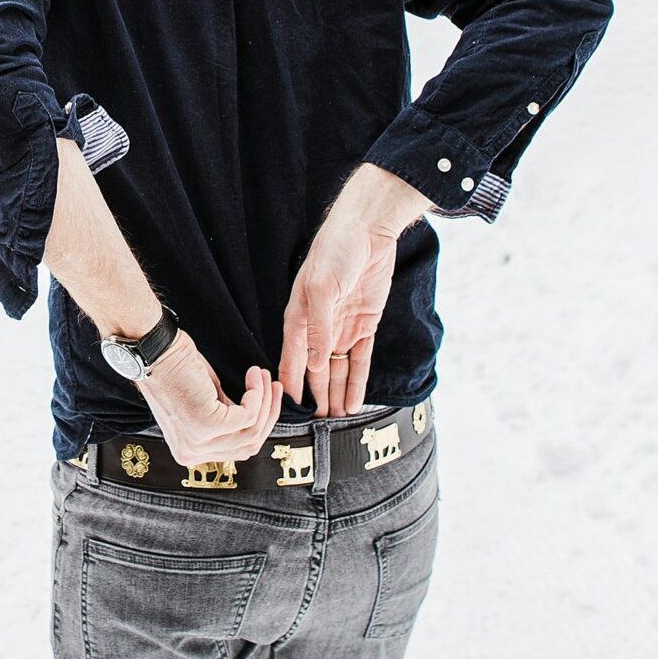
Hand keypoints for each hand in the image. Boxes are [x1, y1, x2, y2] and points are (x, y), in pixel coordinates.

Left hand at [139, 331, 282, 464]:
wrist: (154, 350)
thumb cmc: (175, 369)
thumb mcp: (205, 403)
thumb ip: (226, 419)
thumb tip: (255, 419)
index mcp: (189, 452)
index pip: (236, 451)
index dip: (258, 425)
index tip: (269, 399)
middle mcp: (191, 454)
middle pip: (248, 446)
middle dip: (268, 414)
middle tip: (274, 387)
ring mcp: (198, 442)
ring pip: (251, 431)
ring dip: (265, 401)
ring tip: (262, 376)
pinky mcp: (206, 424)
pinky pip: (248, 415)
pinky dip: (257, 394)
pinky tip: (253, 376)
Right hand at [279, 165, 432, 417]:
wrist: (368, 229)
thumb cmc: (335, 251)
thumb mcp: (321, 289)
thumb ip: (318, 330)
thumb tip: (314, 367)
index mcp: (299, 317)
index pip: (292, 360)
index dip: (291, 386)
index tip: (289, 412)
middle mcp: (318, 327)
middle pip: (316, 371)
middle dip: (317, 398)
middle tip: (320, 429)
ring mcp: (342, 327)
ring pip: (338, 370)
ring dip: (337, 394)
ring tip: (339, 422)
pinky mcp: (364, 324)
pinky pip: (360, 359)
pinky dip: (358, 380)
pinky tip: (355, 400)